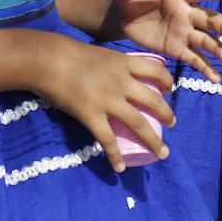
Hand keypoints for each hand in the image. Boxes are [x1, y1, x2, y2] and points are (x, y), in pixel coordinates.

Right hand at [34, 35, 175, 171]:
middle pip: (153, 101)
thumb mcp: (102, 54)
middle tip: (172, 123)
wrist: (49, 61)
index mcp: (124, 63)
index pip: (156, 71)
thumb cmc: (71, 54)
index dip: (167, 82)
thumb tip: (123, 75)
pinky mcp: (92, 116)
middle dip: (167, 114)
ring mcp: (108, 101)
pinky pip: (108, 140)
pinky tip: (120, 167)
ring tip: (162, 151)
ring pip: (138, 124)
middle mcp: (121, 82)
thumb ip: (115, 65)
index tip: (168, 91)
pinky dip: (115, 156)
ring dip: (153, 140)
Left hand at [105, 0, 221, 81]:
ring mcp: (185, 33)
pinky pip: (195, 59)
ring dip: (218, 49)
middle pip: (208, 19)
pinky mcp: (179, 49)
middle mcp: (187, 13)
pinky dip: (206, 69)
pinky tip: (216, 80)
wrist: (126, 18)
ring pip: (206, 41)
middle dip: (221, 25)